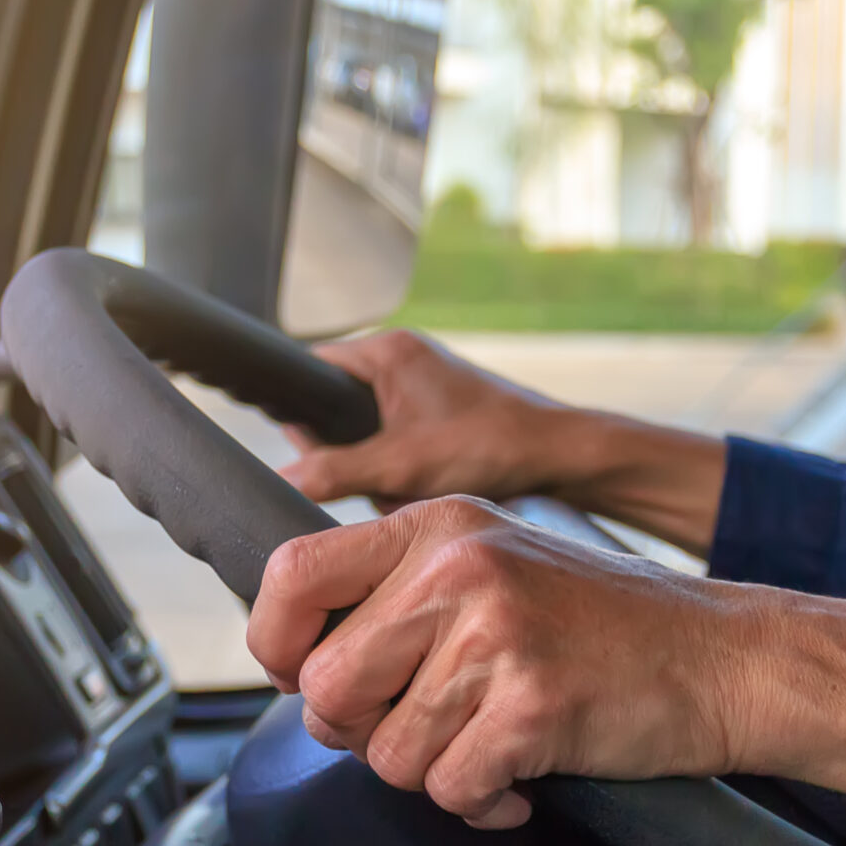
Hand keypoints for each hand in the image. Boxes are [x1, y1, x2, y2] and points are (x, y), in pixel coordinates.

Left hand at [247, 498, 845, 828]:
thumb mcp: (494, 565)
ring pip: (385, 754)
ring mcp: (496, 634)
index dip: (273, 645)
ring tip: (490, 746)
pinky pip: (449, 790)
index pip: (290, 573)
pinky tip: (521, 779)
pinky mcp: (532, 704)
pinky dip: (483, 804)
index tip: (301, 677)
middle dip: (363, 733)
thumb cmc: (605, 627)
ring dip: (433, 773)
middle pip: (325, 689)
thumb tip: (294, 656)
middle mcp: (457, 566)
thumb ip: (401, 593)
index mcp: (436, 525)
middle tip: (424, 729)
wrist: (725, 659)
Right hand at [276, 330, 731, 553]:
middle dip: (350, 456)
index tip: (307, 451)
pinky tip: (428, 493)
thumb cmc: (491, 444)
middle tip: (377, 481)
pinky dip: (406, 476)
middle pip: (337, 411)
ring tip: (412, 488)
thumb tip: (284, 479)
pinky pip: (398, 448)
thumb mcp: (400, 465)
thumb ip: (335, 472)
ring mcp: (423, 387)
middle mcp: (402, 360)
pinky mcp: (440, 415)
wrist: (562, 457)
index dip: (300, 413)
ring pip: (368, 437)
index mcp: (387, 351)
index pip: (311, 369)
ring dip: (381, 473)